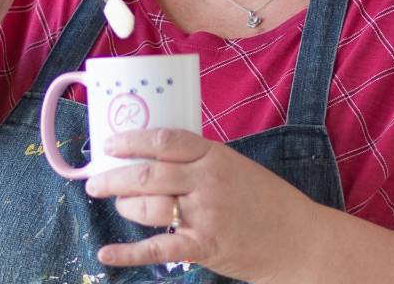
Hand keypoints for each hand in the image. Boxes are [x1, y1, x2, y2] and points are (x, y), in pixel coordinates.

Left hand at [84, 129, 320, 282]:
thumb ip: (200, 162)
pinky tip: (106, 253)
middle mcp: (208, 181)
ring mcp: (206, 214)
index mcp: (215, 155)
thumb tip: (153, 157)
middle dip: (113, 178)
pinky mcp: (205, 246)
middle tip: (94, 182)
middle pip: (148, 174)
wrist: (299, 239)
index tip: (109, 144)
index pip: (165, 140)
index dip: (131, 140)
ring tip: (117, 206)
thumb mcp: (235, 167)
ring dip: (125, 207)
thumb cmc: (266, 201)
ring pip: (149, 207)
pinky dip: (128, 253)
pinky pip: (159, 248)